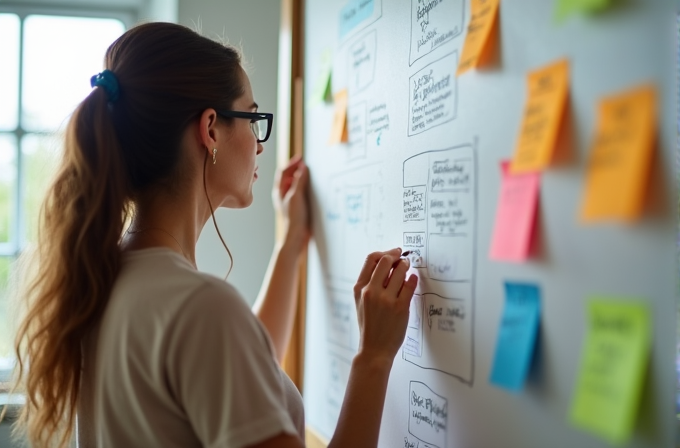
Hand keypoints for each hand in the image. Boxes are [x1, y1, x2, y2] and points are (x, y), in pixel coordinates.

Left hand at [272, 155, 309, 252]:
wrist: (296, 236)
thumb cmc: (294, 218)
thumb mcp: (296, 196)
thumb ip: (299, 181)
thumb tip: (303, 168)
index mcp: (279, 191)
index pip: (283, 172)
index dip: (292, 164)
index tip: (301, 158)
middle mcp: (283, 195)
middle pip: (288, 177)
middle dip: (296, 169)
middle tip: (305, 163)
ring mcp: (290, 200)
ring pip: (294, 184)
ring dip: (301, 177)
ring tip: (309, 172)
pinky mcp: (297, 206)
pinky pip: (300, 191)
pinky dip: (305, 185)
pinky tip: (311, 186)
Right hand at [353, 248, 418, 363]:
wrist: (374, 349)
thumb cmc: (369, 325)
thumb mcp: (360, 302)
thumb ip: (369, 284)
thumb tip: (387, 264)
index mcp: (359, 288)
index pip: (371, 259)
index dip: (385, 252)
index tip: (394, 253)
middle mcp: (371, 291)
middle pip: (386, 261)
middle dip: (397, 256)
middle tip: (403, 258)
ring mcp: (385, 299)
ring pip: (400, 271)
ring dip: (406, 266)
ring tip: (408, 268)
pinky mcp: (400, 307)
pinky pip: (409, 285)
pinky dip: (412, 279)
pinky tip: (412, 279)